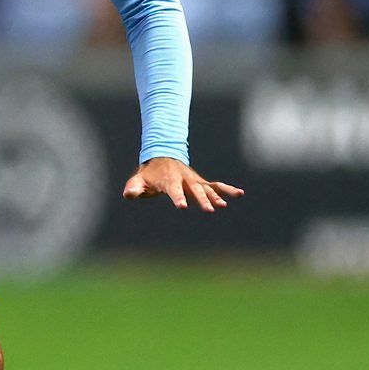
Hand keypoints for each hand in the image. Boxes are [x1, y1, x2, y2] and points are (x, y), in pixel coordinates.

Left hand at [122, 158, 242, 212]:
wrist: (162, 158)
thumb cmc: (149, 174)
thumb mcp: (138, 180)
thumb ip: (134, 187)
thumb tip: (128, 195)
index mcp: (168, 180)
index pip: (173, 189)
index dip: (177, 197)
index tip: (182, 206)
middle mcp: (184, 179)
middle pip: (194, 190)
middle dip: (201, 199)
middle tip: (209, 210)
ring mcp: (194, 181)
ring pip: (207, 188)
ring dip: (216, 196)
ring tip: (223, 206)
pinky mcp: (201, 183)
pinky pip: (216, 186)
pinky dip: (227, 189)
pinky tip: (240, 194)